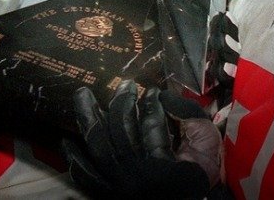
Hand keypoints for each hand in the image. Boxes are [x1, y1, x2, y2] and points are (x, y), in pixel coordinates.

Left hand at [63, 80, 220, 198]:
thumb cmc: (201, 177)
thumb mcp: (206, 144)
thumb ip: (188, 117)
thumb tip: (162, 96)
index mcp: (163, 165)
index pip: (153, 125)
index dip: (151, 104)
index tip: (151, 90)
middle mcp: (137, 176)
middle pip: (120, 131)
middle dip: (120, 103)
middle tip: (124, 85)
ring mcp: (118, 186)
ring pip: (99, 146)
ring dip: (89, 118)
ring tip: (83, 95)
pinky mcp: (108, 195)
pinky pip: (86, 176)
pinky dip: (76, 159)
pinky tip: (66, 142)